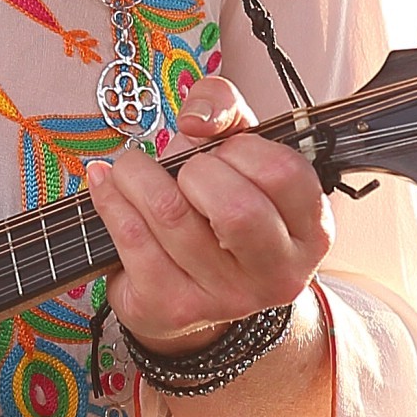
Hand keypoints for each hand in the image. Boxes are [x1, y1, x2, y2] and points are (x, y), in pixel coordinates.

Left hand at [85, 74, 330, 352]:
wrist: (184, 283)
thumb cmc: (215, 206)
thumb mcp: (236, 151)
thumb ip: (226, 108)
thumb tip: (196, 120)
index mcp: (310, 229)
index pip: (284, 173)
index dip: (244, 148)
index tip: (223, 151)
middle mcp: (278, 271)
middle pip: (235, 207)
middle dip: (195, 170)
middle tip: (184, 170)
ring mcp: (226, 298)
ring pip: (171, 214)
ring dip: (137, 174)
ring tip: (131, 168)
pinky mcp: (174, 307)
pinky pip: (132, 237)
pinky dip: (110, 198)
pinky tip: (107, 185)